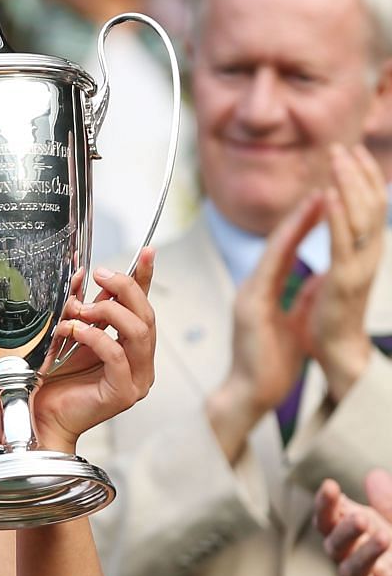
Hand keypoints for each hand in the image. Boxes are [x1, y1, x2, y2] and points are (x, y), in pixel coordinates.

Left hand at [31, 249, 158, 453]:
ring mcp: (137, 379)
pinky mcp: (124, 392)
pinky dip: (95, 337)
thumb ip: (79, 309)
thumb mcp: (67, 337)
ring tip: (79, 310)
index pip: (143, 306)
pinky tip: (73, 332)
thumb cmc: (50, 382)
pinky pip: (117, 355)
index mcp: (130, 347)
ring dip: (109, 312)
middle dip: (124, 288)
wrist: (38, 418)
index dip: (145, 278)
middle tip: (99, 276)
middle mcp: (140, 362)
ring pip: (139, 331)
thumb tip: (81, 273)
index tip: (146, 251)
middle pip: (146, 314)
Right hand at [210, 192, 323, 443]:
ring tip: (318, 193)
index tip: (324, 199)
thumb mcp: (293, 324)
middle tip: (323, 181)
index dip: (304, 223)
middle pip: (279, 240)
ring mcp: (250, 294)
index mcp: (264, 292)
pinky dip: (287, 242)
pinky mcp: (252, 304)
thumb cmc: (270, 365)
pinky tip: (301, 225)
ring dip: (297, 218)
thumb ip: (301, 300)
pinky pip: (272, 266)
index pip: (286, 249)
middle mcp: (254, 287)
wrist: (250, 393)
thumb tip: (317, 281)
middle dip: (302, 211)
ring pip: (275, 247)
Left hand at [301, 142, 385, 401]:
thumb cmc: (329, 322)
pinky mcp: (344, 280)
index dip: (360, 179)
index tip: (349, 154)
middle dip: (356, 173)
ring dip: (348, 184)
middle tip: (343, 146)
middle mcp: (367, 255)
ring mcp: (359, 266)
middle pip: (369, 203)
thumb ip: (332, 261)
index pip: (366, 207)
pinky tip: (327, 194)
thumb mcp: (330, 283)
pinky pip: (341, 241)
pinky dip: (335, 215)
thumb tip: (329, 247)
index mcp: (362, 254)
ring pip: (359, 215)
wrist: (333, 355)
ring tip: (337, 158)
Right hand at [316, 470, 391, 575]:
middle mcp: (352, 563)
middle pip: (334, 547)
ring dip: (364, 555)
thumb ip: (389, 505)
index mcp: (354, 540)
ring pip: (350, 574)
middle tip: (360, 517)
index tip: (330, 486)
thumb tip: (373, 476)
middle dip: (344, 532)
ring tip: (384, 538)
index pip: (329, 522)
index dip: (325, 505)